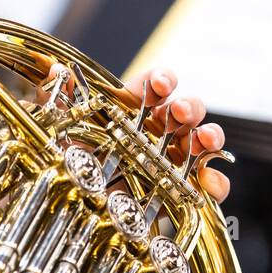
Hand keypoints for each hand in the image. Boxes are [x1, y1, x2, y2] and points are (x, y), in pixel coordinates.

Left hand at [38, 63, 230, 202]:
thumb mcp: (57, 128)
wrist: (71, 201)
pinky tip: (210, 183)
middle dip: (187, 106)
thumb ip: (56, 98)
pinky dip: (215, 182)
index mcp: (133, 109)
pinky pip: (207, 184)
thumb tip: (57, 71)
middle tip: (179, 113)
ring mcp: (171, 159)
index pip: (154, 85)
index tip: (160, 84)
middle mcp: (157, 130)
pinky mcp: (180, 191)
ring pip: (201, 141)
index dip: (162, 80)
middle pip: (184, 110)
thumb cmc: (70, 158)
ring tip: (205, 140)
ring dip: (209, 136)